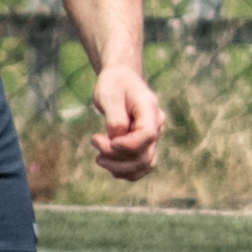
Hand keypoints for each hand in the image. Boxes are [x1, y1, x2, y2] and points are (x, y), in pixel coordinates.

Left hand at [90, 63, 163, 179]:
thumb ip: (114, 118)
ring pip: (144, 165)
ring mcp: (153, 137)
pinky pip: (140, 167)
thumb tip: (116, 140)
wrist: (122, 79)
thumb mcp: (109, 94)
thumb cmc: (114, 84)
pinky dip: (124, 171)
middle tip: (95, 140)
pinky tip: (107, 163)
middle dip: (116, 157)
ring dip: (119, 168)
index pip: (147, 135)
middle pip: (144, 155)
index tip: (108, 140)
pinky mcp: (145, 145)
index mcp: (149, 108)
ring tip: (98, 158)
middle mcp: (156, 125)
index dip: (127, 145)